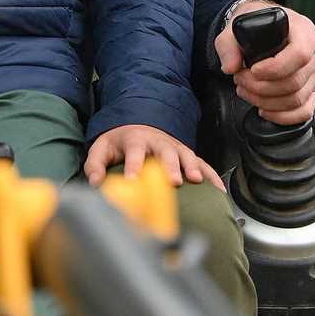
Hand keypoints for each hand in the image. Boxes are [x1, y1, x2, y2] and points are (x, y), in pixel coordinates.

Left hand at [83, 124, 224, 190]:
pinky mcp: (186, 155)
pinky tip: (219, 190)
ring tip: (197, 180)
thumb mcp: (101, 148)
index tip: (132, 181)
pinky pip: (202, 164)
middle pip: (165, 151)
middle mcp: (158, 141)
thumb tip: (96, 182)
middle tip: (173, 180)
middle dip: (170, 165)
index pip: (134, 152)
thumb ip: (95, 165)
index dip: (133, 166)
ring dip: (193, 167)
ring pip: (186, 155)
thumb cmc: (119, 142)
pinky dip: (211, 176)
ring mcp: (174, 147)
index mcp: (135, 139)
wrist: (137, 125)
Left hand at [215, 0, 314, 126]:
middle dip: (261, 87)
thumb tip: (231, 67)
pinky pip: (304, 111)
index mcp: (304, 30)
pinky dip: (282, 116)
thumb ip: (228, 45)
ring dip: (266, 101)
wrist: (261, 31)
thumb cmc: (254, 26)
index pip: (300, 54)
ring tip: (245, 90)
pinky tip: (263, 109)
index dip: (275, 68)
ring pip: (296, 99)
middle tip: (239, 79)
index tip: (253, 70)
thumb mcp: (235, 28)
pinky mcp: (312, 90)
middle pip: (295, 81)